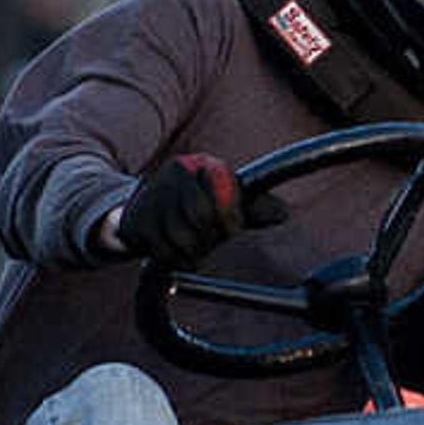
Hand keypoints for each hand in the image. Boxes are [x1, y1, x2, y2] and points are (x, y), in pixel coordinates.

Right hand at [111, 152, 282, 266]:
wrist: (139, 212)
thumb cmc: (191, 207)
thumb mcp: (223, 201)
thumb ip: (253, 208)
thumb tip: (284, 215)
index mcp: (202, 165)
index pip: (223, 194)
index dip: (231, 219)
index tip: (231, 229)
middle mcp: (176, 174)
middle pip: (202, 216)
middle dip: (210, 237)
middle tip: (208, 241)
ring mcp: (154, 197)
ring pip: (184, 237)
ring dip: (193, 252)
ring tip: (193, 248)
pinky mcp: (139, 222)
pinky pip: (165, 251)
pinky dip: (175, 259)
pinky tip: (175, 252)